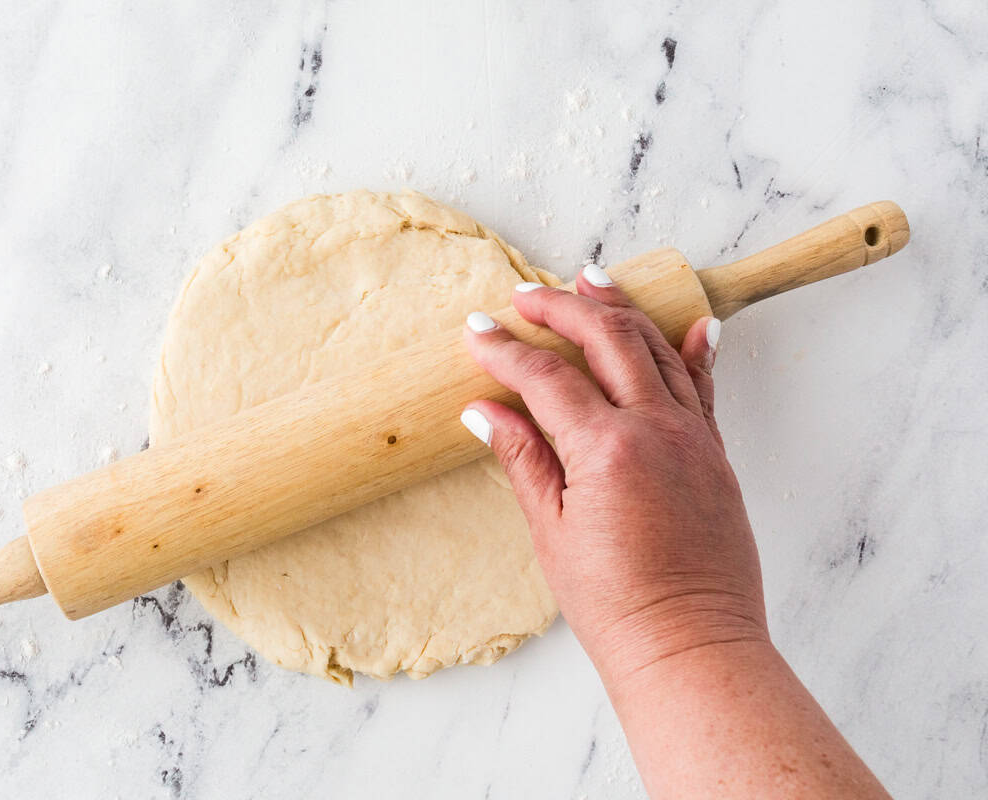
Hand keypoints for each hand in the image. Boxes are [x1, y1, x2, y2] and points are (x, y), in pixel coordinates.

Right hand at [461, 266, 766, 684]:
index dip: (505, 350)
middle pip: (607, 340)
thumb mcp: (552, 532)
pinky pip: (704, 385)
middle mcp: (656, 429)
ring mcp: (693, 437)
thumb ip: (523, 459)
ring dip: (621, 310)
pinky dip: (694, 348)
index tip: (476, 330)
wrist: (692, 645)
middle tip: (525, 295)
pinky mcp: (716, 453)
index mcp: (607, 449)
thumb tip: (484, 412)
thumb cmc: (616, 603)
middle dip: (562, 308)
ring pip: (658, 348)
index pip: (546, 378)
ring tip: (591, 281)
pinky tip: (693, 322)